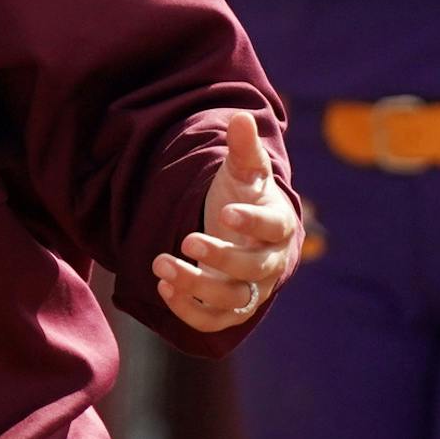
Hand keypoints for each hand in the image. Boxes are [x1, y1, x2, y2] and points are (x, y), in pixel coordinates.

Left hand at [153, 111, 297, 331]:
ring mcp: (251, 290)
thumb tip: (241, 118)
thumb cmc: (245, 196)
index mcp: (278, 225)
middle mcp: (269, 264)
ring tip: (160, 264)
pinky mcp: (230, 310)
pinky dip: (190, 311)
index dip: (252, 222)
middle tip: (187, 239)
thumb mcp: (243, 170)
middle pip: (252, 270)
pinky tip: (164, 287)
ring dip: (196, 285)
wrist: (242, 232)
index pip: (273, 228)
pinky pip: (213, 320)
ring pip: (231, 300)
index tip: (225, 213)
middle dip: (220, 258)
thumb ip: (243, 148)